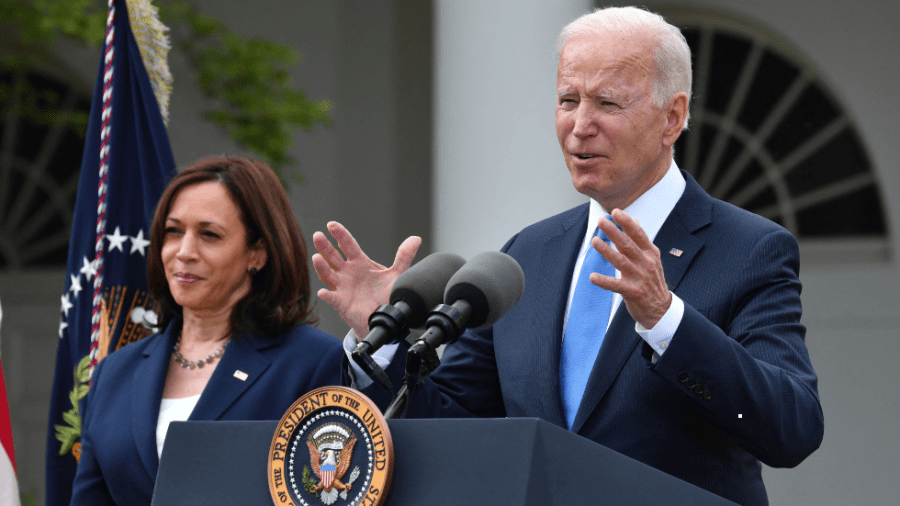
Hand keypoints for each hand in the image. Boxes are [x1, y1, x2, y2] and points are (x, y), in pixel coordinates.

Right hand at [312, 221, 421, 337]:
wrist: (384, 316)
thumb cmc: (385, 294)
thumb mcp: (396, 274)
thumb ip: (404, 256)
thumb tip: (416, 239)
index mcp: (359, 263)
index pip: (348, 245)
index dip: (340, 235)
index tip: (332, 225)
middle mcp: (348, 273)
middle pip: (333, 257)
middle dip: (324, 246)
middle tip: (318, 235)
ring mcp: (343, 287)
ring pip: (328, 275)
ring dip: (321, 267)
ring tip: (316, 258)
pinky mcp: (342, 303)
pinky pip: (333, 299)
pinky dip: (327, 296)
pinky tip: (323, 293)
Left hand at [591, 209, 671, 328]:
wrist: (660, 308)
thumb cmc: (652, 280)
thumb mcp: (651, 258)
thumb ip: (641, 240)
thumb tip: (635, 220)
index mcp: (650, 253)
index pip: (638, 234)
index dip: (627, 223)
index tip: (616, 212)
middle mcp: (646, 263)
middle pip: (628, 245)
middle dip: (614, 232)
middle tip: (601, 221)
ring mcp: (639, 278)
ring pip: (621, 262)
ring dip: (607, 251)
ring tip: (594, 241)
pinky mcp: (633, 292)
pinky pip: (616, 285)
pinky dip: (604, 281)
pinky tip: (592, 276)